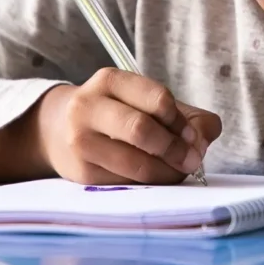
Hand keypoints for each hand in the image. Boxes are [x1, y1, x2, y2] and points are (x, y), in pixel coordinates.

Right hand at [35, 68, 221, 184]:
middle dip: (175, 149)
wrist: (59, 130)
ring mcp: (81, 141)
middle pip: (142, 130)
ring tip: (178, 171)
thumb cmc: (118, 113)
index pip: (158, 99)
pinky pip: (126, 183)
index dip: (182, 122)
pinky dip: (150, 184)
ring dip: (167, 172)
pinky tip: (156, 178)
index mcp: (110, 81)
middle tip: (192, 161)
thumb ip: (187, 116)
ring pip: (135, 163)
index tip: (194, 138)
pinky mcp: (81, 173)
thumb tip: (204, 139)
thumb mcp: (147, 101)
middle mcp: (88, 107)